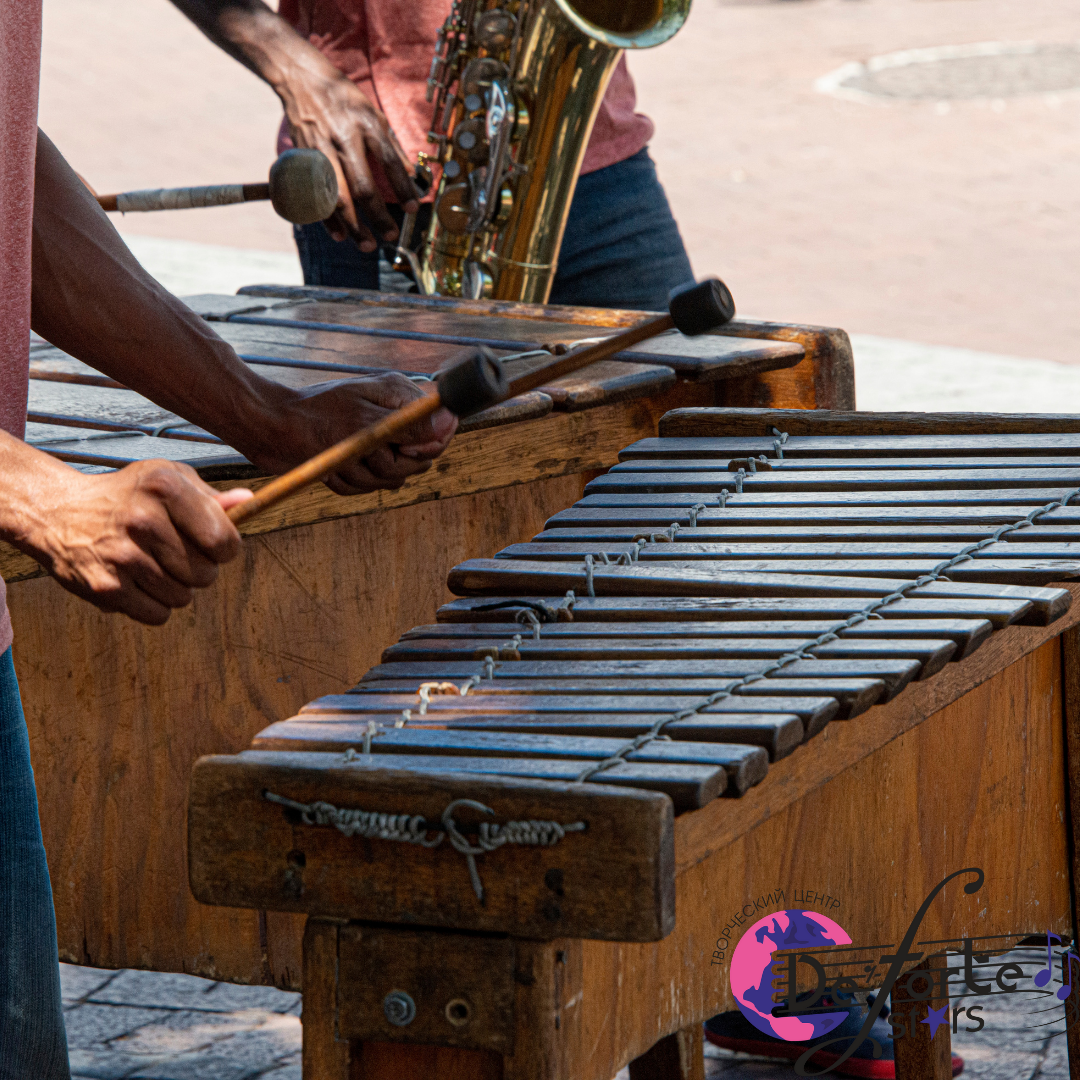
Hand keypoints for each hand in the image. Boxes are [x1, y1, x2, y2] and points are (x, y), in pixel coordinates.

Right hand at [18, 460, 251, 625]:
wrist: (58, 512)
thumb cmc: (126, 495)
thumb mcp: (166, 478)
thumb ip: (209, 496)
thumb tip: (247, 502)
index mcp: (164, 487)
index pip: (224, 541)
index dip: (225, 549)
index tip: (214, 546)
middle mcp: (143, 520)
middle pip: (206, 574)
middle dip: (200, 569)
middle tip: (176, 554)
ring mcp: (123, 556)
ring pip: (184, 597)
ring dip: (176, 587)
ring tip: (153, 564)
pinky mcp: (106, 588)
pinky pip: (158, 615)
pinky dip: (154, 605)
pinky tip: (138, 580)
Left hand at [242, 372, 457, 495]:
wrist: (270, 431)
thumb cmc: (313, 418)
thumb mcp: (364, 423)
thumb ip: (410, 427)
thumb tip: (450, 420)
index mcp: (400, 398)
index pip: (441, 429)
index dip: (426, 447)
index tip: (401, 447)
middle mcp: (394, 419)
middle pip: (420, 461)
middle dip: (387, 465)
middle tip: (360, 453)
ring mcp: (377, 441)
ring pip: (393, 477)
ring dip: (363, 476)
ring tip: (339, 461)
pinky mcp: (360, 460)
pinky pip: (370, 485)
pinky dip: (349, 483)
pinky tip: (331, 470)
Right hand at [280, 62, 420, 250]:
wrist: (301, 79)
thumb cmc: (342, 98)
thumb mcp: (373, 113)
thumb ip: (392, 145)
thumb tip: (413, 173)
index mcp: (366, 125)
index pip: (389, 161)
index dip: (402, 187)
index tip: (412, 208)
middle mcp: (343, 139)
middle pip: (363, 186)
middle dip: (378, 216)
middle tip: (391, 235)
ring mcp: (321, 151)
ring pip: (337, 197)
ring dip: (352, 225)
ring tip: (366, 245)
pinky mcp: (303, 159)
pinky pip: (315, 196)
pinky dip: (326, 219)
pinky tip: (338, 235)